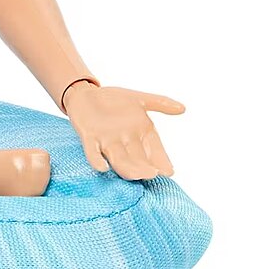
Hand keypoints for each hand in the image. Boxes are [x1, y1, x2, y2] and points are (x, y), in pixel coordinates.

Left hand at [62, 82, 183, 179]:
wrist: (85, 94)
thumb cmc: (114, 100)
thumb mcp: (137, 98)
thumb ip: (159, 103)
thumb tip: (183, 108)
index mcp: (141, 135)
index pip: (156, 152)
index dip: (161, 161)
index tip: (168, 171)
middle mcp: (126, 142)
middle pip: (138, 161)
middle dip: (145, 169)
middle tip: (152, 174)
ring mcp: (107, 142)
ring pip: (119, 160)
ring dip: (127, 168)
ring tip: (136, 175)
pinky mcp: (88, 137)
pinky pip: (92, 152)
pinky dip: (97, 160)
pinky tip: (102, 167)